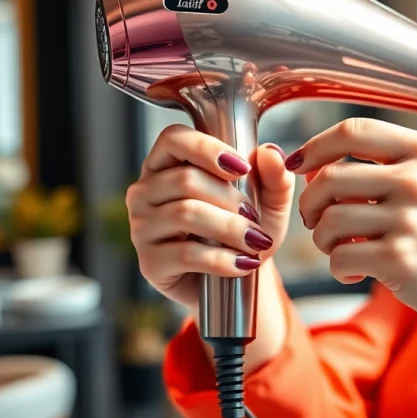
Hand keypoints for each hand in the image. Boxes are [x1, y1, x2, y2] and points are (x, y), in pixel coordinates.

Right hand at [126, 124, 294, 315]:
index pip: (173, 139)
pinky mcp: (150, 263)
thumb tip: (270, 153)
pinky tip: (244, 263)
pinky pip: (187, 254)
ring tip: (256, 241)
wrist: (235, 278)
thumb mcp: (269, 202)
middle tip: (254, 217)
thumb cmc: (244, 229)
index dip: (207, 149)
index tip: (243, 168)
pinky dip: (223, 259)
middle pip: (185, 180)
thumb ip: (275, 176)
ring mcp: (142, 227)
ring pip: (186, 214)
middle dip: (230, 199)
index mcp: (167, 164)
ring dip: (230, 228)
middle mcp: (145, 191)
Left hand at [286, 117, 416, 324]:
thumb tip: (309, 166)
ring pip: (328, 220)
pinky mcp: (400, 259)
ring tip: (341, 249)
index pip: (353, 131)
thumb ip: (377, 167)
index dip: (315, 146)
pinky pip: (339, 258)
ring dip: (323, 240)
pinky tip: (358, 273)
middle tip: (317, 221)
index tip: (299, 163)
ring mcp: (410, 220)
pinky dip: (338, 269)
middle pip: (330, 177)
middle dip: (311, 203)